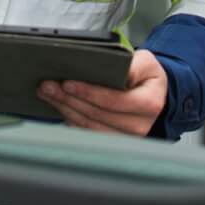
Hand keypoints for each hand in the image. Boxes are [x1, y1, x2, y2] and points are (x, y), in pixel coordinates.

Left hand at [38, 48, 167, 135]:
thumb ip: (134, 65)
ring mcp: (126, 137)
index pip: (113, 101)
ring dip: (65, 109)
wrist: (156, 96)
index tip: (67, 83)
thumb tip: (116, 70)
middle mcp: (139, 125)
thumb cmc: (148, 77)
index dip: (88, 92)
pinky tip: (59, 106)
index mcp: (149, 104)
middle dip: (69, 99)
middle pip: (97, 115)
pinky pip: (88, 132)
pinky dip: (70, 119)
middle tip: (48, 86)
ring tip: (48, 94)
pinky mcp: (114, 141)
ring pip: (89, 126)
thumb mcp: (147, 63)